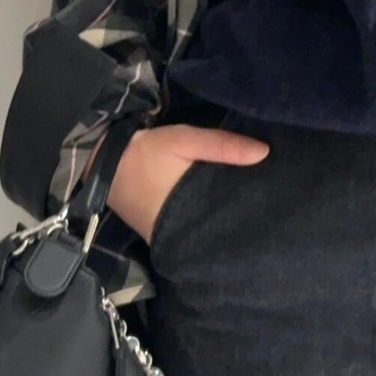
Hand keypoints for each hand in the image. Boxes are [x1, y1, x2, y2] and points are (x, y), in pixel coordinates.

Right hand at [106, 122, 269, 243]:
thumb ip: (221, 146)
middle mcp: (184, 230)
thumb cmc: (145, 152)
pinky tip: (214, 207)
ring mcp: (167, 235)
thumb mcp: (184, 140)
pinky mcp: (156, 232)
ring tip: (248, 204)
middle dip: (238, 216)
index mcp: (194, 209)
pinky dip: (200, 218)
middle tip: (266, 202)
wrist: (99, 162)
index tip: (276, 200)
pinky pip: (188, 227)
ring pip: (204, 229)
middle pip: (220, 226)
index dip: (253, 211)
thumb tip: (265, 153)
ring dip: (219, 218)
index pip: (232, 219)